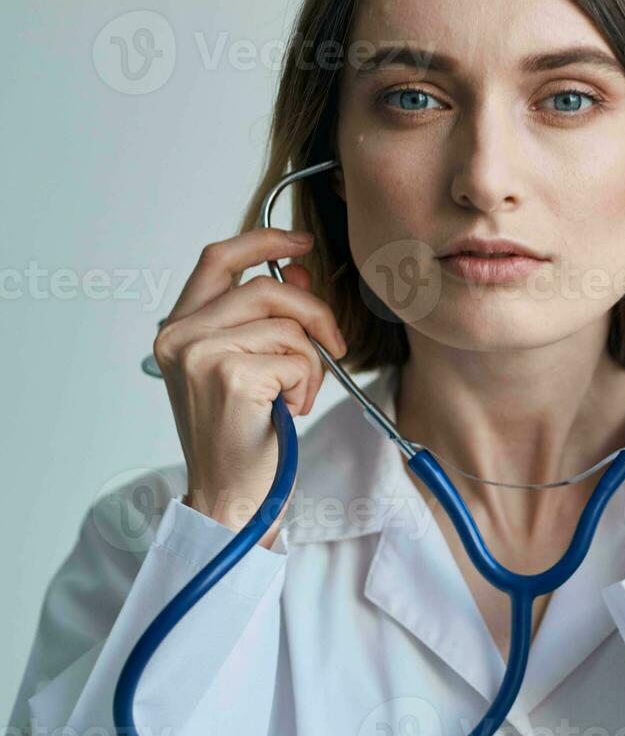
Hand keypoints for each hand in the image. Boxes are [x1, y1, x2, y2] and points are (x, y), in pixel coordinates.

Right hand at [151, 229, 346, 547]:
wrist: (230, 496)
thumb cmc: (240, 436)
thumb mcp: (251, 364)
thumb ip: (269, 315)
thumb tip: (300, 269)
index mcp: (178, 329)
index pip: (218, 258)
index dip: (264, 240)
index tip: (301, 242)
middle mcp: (180, 336)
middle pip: (269, 287)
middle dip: (314, 314)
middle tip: (334, 345)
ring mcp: (201, 354)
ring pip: (289, 326)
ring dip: (310, 363)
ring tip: (294, 396)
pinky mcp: (232, 376)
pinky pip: (298, 359)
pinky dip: (308, 385)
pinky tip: (287, 411)